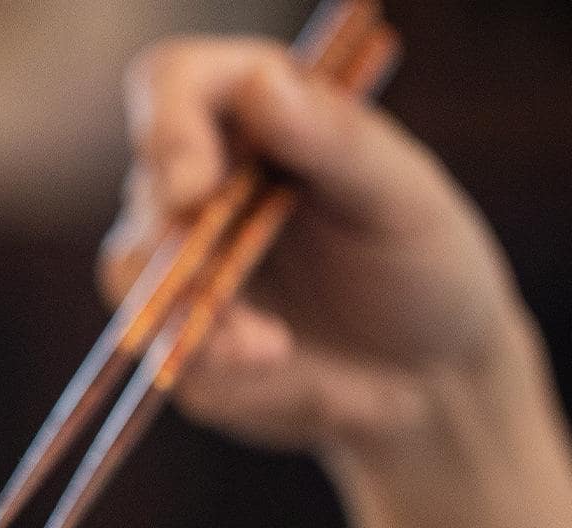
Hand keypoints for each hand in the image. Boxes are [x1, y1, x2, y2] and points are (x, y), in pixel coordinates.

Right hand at [101, 39, 571, 527]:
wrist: (441, 392)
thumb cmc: (439, 279)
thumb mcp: (409, 201)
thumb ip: (331, 146)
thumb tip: (258, 96)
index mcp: (250, 143)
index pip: (166, 92)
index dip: (162, 127)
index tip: (193, 178)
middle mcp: (200, 215)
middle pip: (130, 206)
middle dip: (176, 257)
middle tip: (242, 306)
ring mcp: (186, 300)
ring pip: (135, 307)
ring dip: (202, 341)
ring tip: (286, 362)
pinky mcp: (193, 374)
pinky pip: (173, 379)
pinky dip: (221, 389)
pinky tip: (288, 386)